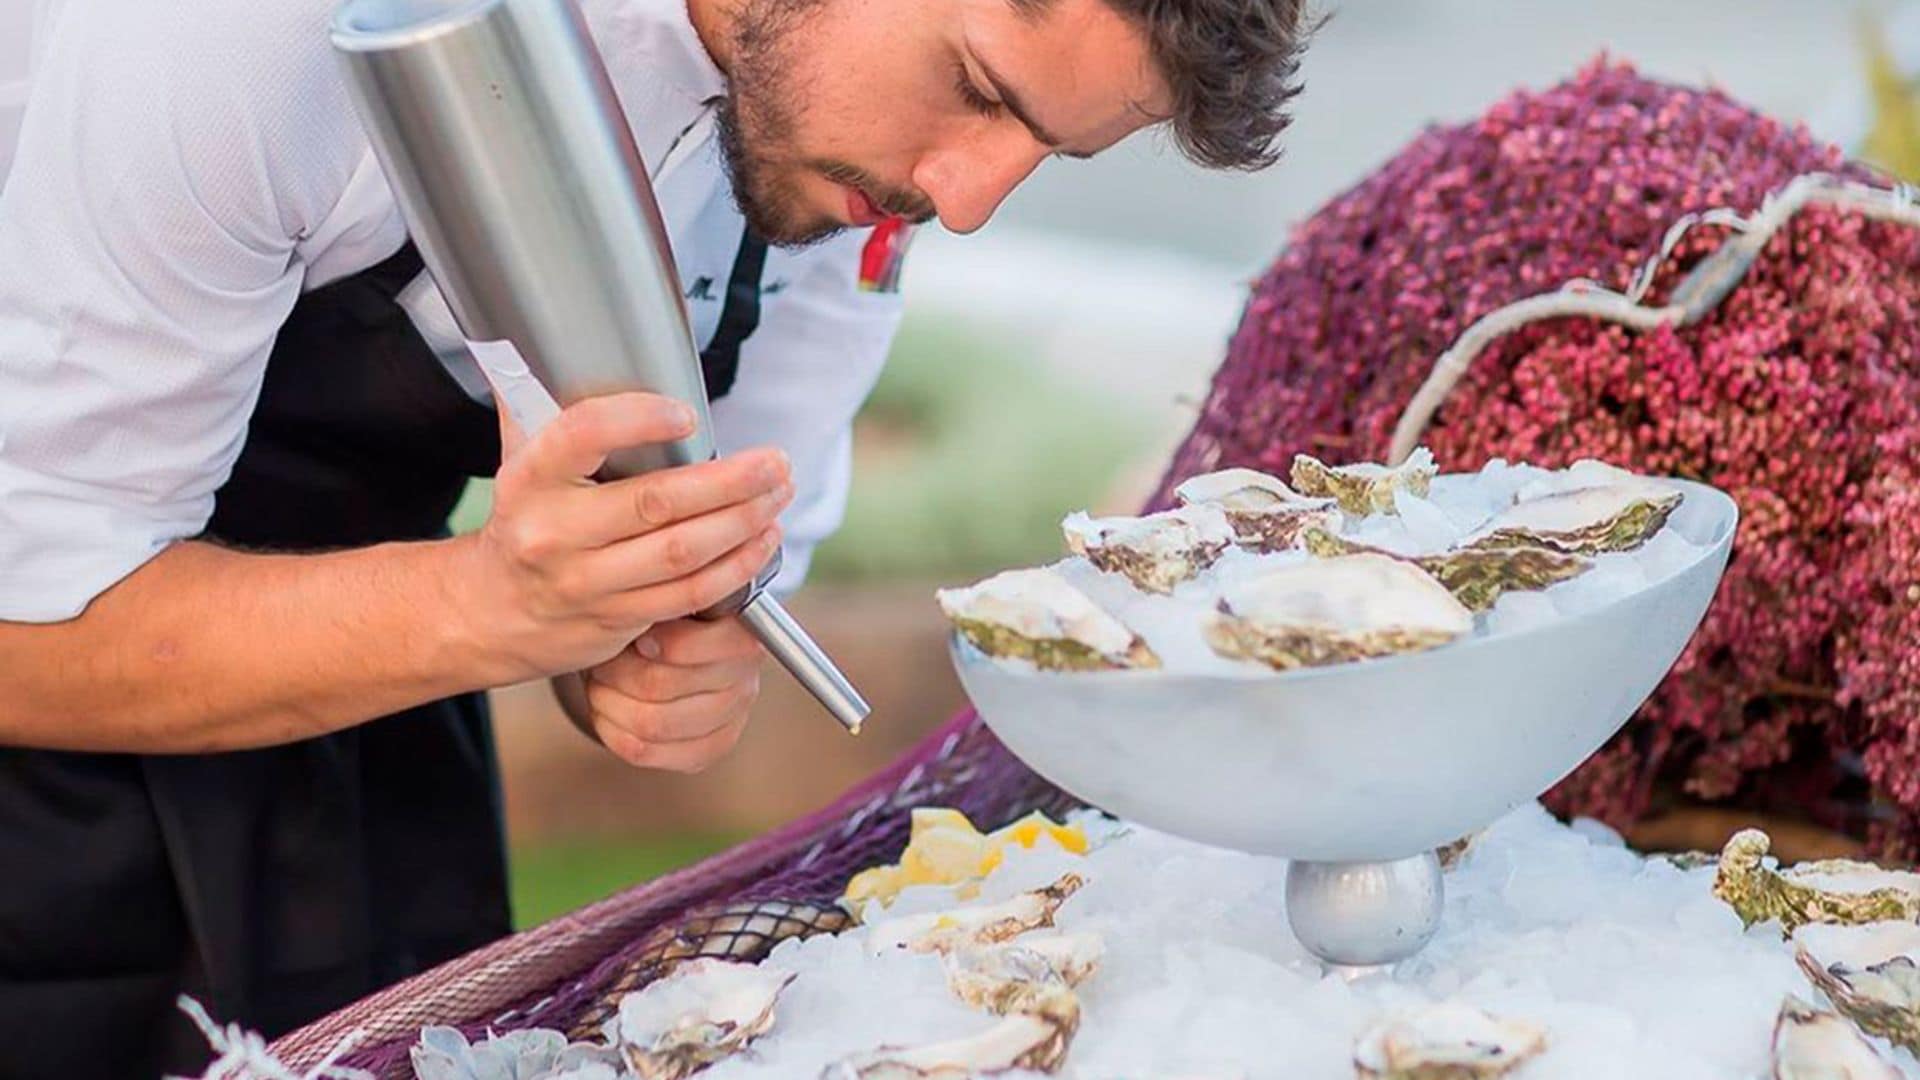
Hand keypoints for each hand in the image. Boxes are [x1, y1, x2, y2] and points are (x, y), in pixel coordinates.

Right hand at [451, 392, 793, 681]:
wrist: (492, 611)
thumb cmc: (523, 520)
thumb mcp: (518, 458)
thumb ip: (539, 403)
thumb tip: (546, 344)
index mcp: (529, 480)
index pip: (581, 437)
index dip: (638, 420)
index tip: (686, 413)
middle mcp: (554, 533)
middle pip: (655, 503)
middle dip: (728, 481)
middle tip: (772, 460)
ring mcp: (587, 582)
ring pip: (681, 552)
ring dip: (742, 521)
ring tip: (776, 492)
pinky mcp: (619, 619)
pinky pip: (689, 594)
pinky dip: (736, 566)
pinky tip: (762, 538)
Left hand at [572, 617, 765, 772]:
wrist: (673, 656)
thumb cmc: (669, 625)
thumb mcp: (670, 603)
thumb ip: (664, 598)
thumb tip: (641, 607)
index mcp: (741, 638)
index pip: (686, 649)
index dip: (649, 644)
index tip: (634, 636)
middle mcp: (743, 683)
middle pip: (660, 687)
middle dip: (617, 671)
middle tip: (606, 660)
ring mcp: (728, 722)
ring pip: (649, 723)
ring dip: (610, 701)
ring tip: (603, 683)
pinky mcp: (705, 751)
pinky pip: (644, 751)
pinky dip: (613, 730)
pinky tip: (611, 710)